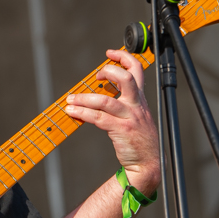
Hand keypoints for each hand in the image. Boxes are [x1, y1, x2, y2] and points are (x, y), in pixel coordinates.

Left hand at [64, 49, 161, 192]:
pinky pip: (98, 118)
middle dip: (108, 71)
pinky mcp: (121, 130)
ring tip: (70, 99)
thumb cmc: (140, 140)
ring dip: (84, 98)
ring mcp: (129, 117)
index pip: (138, 70)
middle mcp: (137, 105)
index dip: (124, 58)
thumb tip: (102, 91)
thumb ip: (126, 103)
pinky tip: (72, 112)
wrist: (148, 164)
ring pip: (105, 101)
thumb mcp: (138, 116)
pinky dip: (82, 113)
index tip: (110, 54)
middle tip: (95, 76)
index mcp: (140, 100)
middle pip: (126, 79)